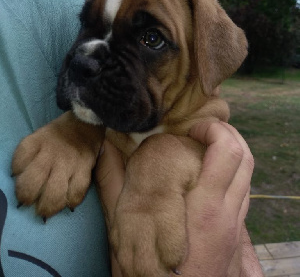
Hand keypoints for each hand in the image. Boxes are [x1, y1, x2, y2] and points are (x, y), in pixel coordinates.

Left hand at [12, 111, 103, 217]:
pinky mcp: (85, 168)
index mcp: (37, 142)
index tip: (19, 176)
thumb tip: (20, 177)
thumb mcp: (41, 135)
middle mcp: (51, 153)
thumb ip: (31, 154)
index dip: (17, 172)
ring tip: (47, 210)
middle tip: (29, 202)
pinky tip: (69, 202)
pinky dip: (72, 200)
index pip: (19, 161)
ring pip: (55, 193)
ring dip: (49, 206)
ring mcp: (69, 162)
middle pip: (33, 182)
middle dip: (28, 197)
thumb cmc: (59, 134)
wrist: (86, 122)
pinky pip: (77, 191)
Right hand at [95, 123, 262, 275]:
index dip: (215, 130)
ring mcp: (236, 226)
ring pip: (248, 174)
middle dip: (228, 133)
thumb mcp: (124, 231)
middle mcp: (228, 215)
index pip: (228, 154)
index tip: (192, 129)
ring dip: (232, 151)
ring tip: (207, 146)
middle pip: (245, 157)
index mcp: (205, 209)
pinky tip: (211, 174)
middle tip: (202, 130)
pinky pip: (244, 191)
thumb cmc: (147, 275)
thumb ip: (114, 185)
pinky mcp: (237, 235)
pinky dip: (233, 172)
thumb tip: (106, 149)